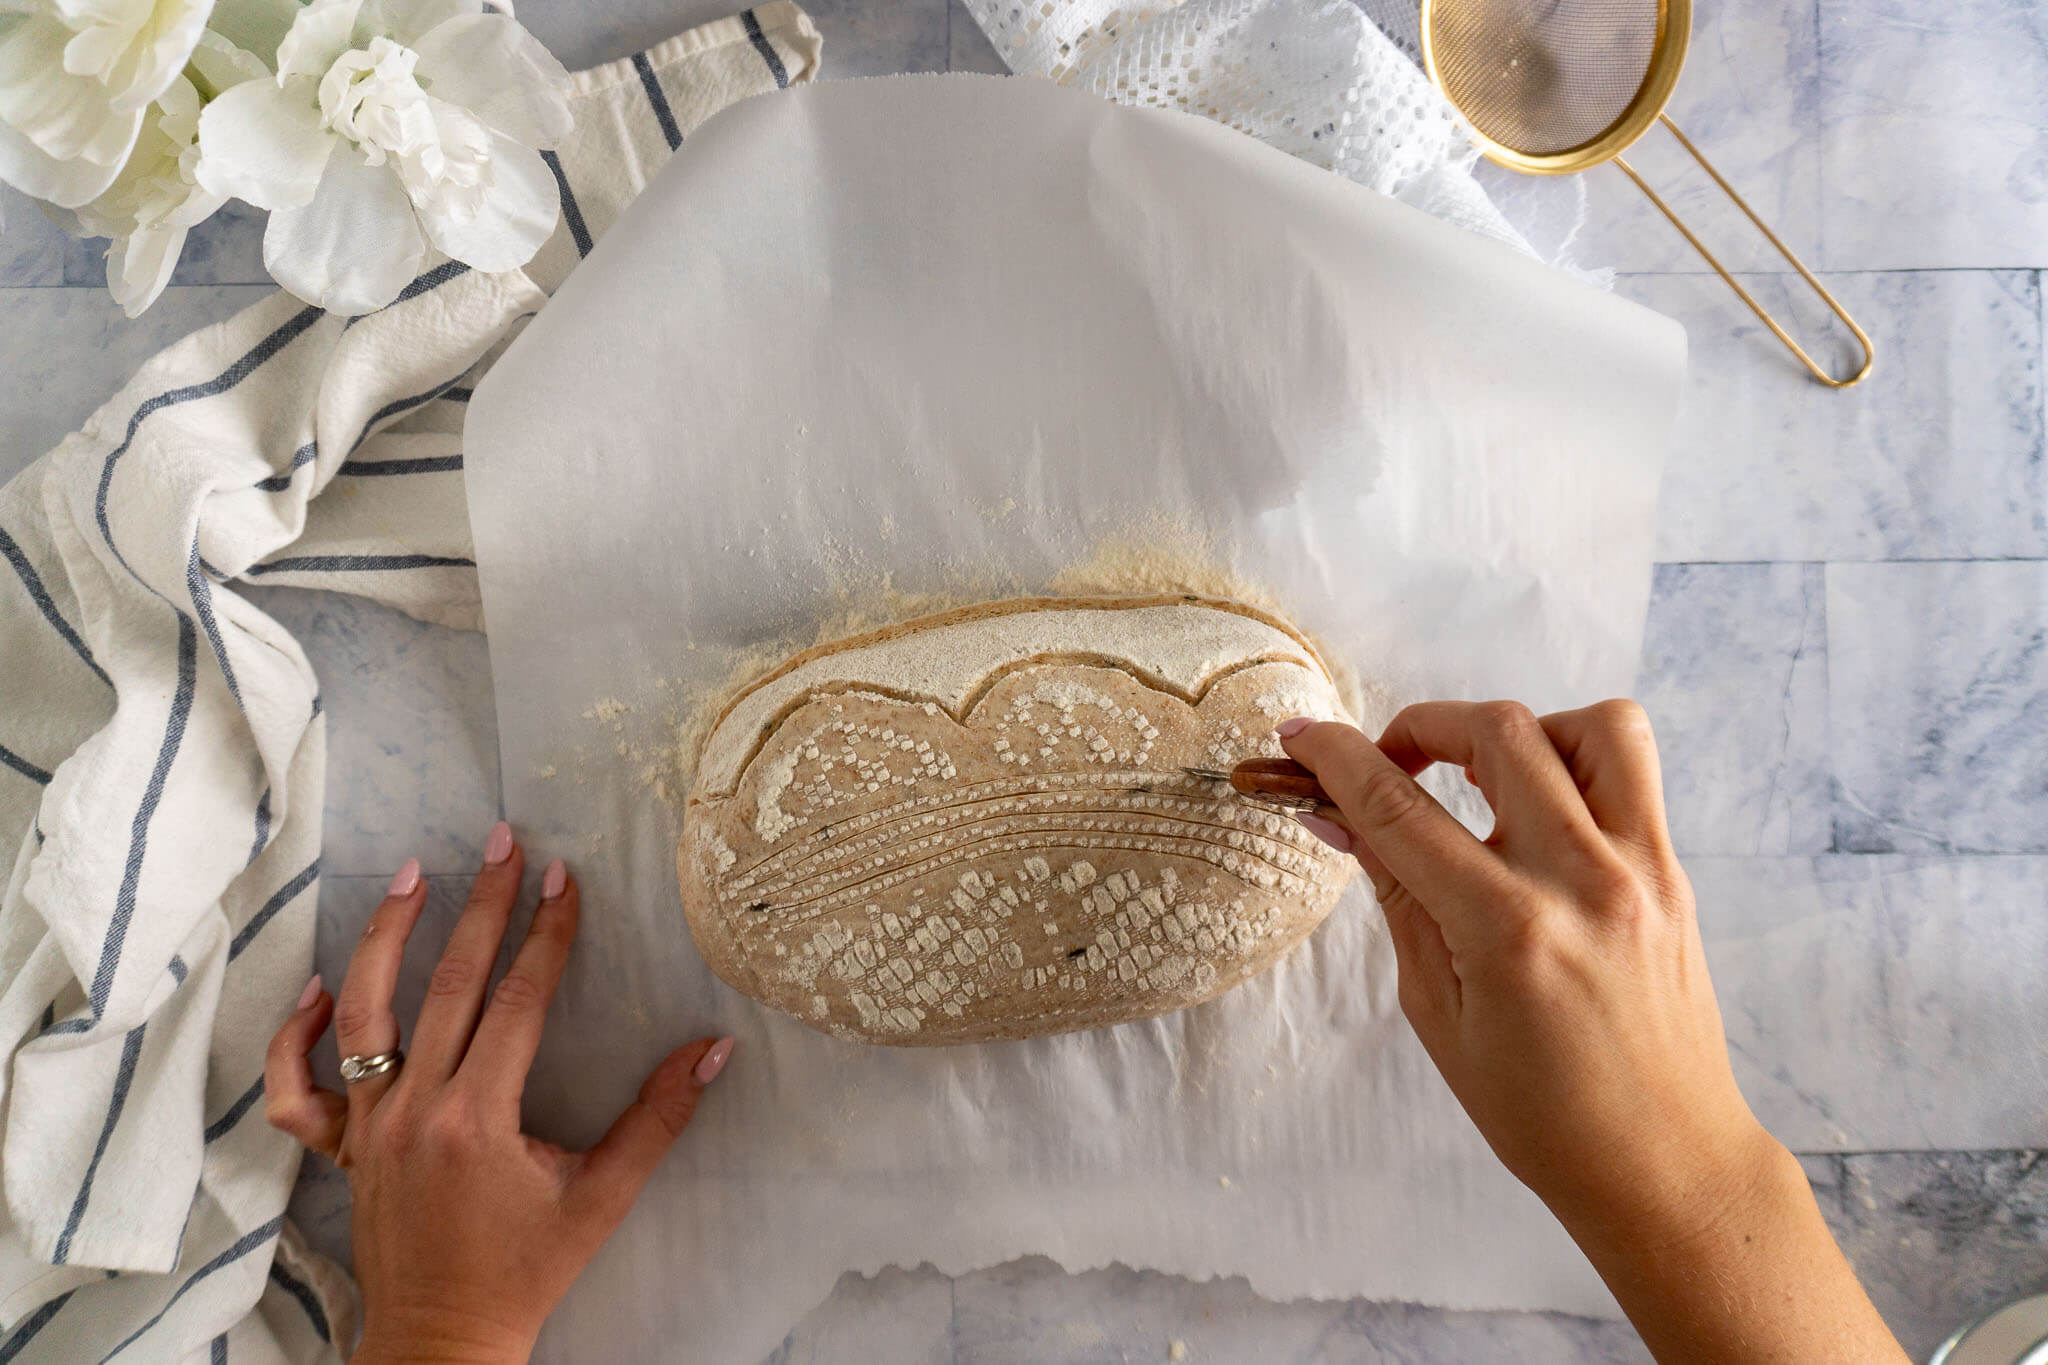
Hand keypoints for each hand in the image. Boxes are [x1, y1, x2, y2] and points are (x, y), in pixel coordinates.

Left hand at [264, 824, 734, 1363]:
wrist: (444, 1340)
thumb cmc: (527, 1271)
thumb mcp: (603, 1198)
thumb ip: (658, 1119)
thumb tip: (714, 1050)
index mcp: (477, 1118)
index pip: (518, 1000)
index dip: (546, 933)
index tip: (564, 876)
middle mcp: (414, 1111)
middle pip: (447, 985)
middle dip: (481, 906)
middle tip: (504, 843)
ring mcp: (367, 1127)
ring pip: (365, 1013)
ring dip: (387, 937)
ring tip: (411, 875)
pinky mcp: (340, 1148)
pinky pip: (300, 1085)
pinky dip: (299, 1033)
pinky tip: (323, 986)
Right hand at [1279, 702, 1904, 1363]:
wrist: (1664, 1162)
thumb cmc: (1542, 1114)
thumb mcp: (1438, 1013)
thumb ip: (1397, 897)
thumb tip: (1339, 819)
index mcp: (1509, 932)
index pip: (1402, 810)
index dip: (1338, 759)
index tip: (1301, 737)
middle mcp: (1584, 884)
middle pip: (1497, 733)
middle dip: (1422, 725)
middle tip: (1389, 763)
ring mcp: (1643, 872)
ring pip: (1591, 726)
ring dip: (1521, 730)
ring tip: (1482, 775)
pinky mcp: (1674, 874)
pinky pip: (1632, 771)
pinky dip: (1576, 760)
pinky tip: (1538, 812)